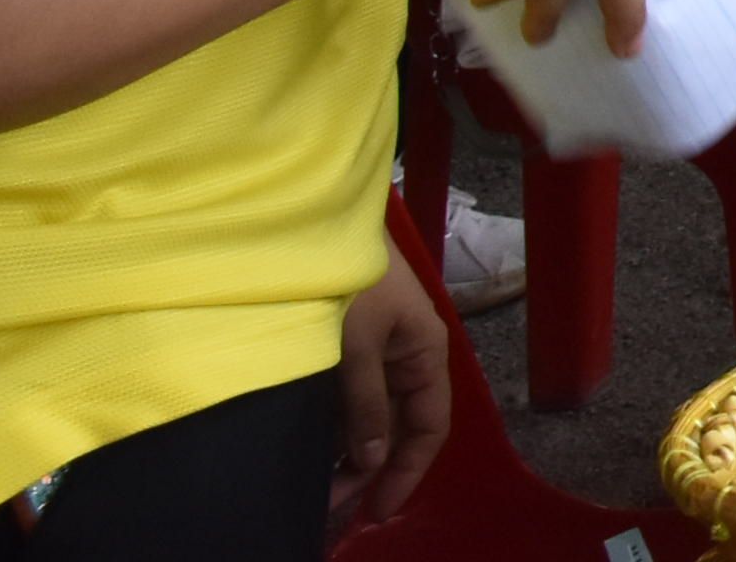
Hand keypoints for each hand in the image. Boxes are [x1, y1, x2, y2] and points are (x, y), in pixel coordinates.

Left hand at [330, 253, 451, 527]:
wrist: (313, 225)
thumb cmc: (348, 280)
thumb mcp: (356, 344)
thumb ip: (364, 404)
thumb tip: (372, 461)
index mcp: (425, 354)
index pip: (429, 427)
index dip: (408, 472)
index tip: (377, 511)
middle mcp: (405, 358)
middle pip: (396, 428)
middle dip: (368, 470)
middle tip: (329, 508)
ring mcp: (376, 353)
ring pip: (368, 416)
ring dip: (345, 452)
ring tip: (313, 487)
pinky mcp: (346, 348)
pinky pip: (345, 399)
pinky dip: (330, 427)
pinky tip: (307, 449)